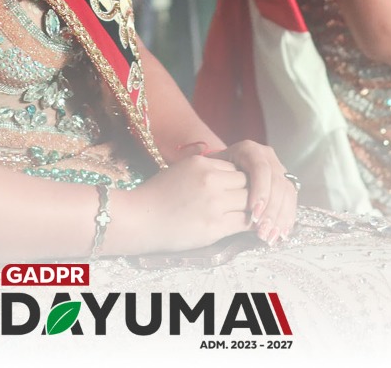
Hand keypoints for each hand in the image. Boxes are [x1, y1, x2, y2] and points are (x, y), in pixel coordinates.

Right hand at [113, 151, 251, 254]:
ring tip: (253, 215)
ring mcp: (213, 204)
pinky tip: (249, 227)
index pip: (236, 168)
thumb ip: (205, 170)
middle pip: (247, 182)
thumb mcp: (181, 170)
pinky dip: (249, 224)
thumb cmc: (156, 196)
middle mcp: (210, 180)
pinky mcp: (214, 227)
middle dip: (250, 193)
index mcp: (202, 163)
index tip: (239, 190)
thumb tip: (230, 175)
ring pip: (249, 202)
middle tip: (252, 203)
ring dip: (251, 209)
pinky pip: (244, 222)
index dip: (240, 180)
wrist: (138, 220)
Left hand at [211, 140, 297, 244]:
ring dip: (280, 216)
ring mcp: (277, 167)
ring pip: (286, 191)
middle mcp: (265, 155)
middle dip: (271, 209)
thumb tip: (229, 202)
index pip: (260, 169)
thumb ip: (219, 182)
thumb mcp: (211, 174)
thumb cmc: (209, 175)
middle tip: (263, 230)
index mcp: (248, 150)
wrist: (217, 171)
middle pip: (276, 182)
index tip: (254, 213)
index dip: (260, 191)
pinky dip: (287, 217)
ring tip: (270, 236)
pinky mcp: (283, 181)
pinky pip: (290, 198)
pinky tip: (282, 232)